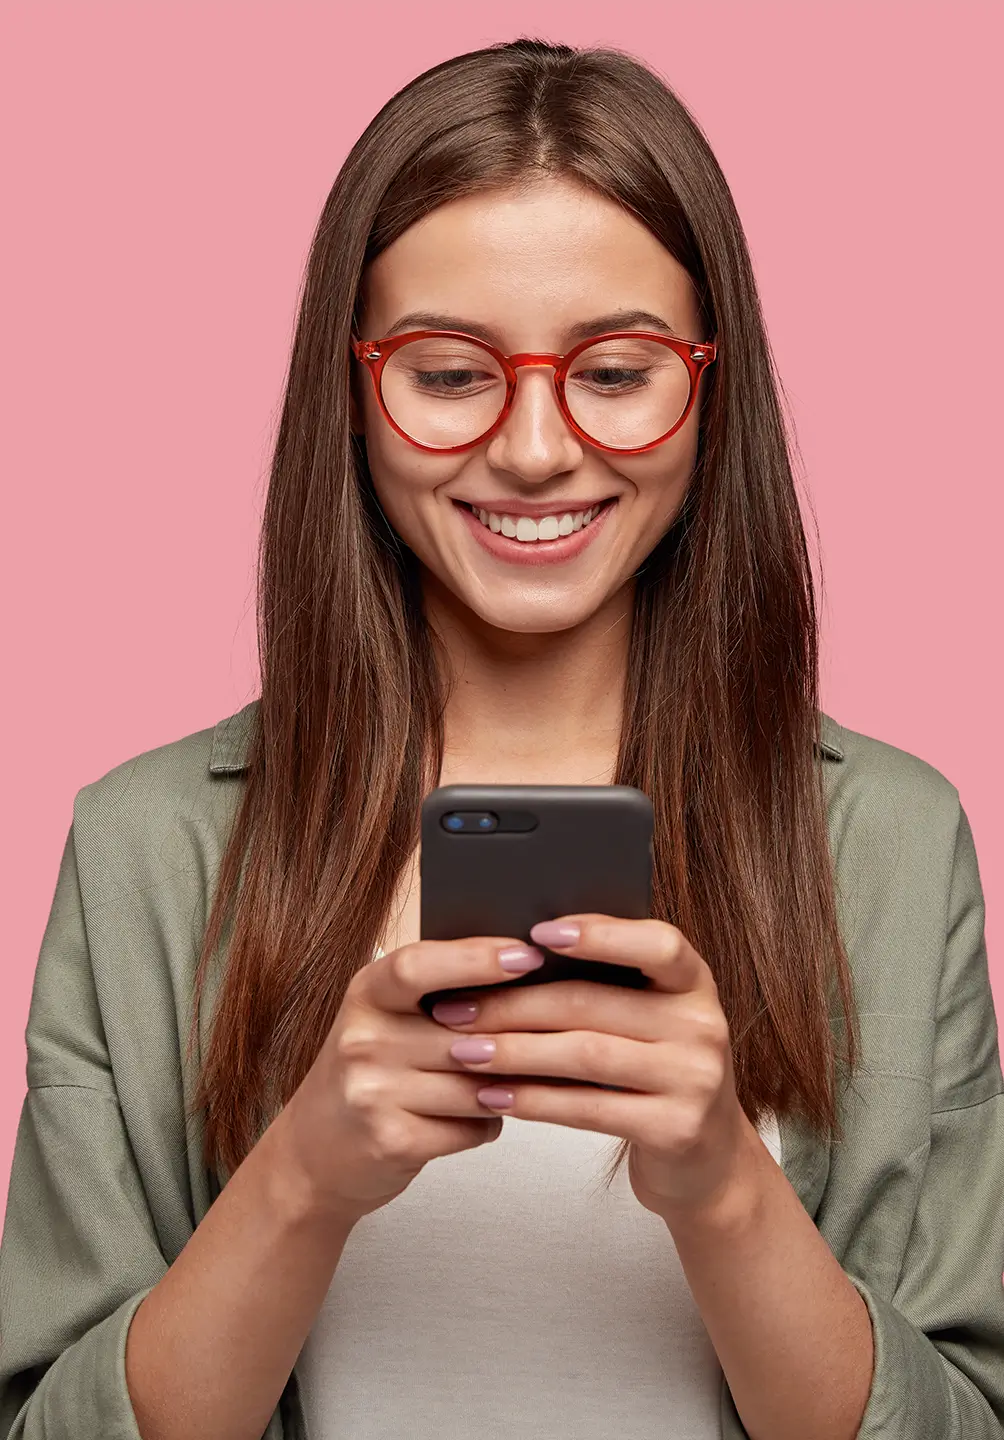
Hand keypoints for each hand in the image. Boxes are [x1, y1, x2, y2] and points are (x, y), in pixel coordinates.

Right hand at [274, 935, 550, 1224]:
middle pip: (465, 1034)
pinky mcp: (391, 1141)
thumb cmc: (368, 1074)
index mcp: (365, 994)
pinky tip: (477, 1116)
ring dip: (506, 1086)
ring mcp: (373, 1093)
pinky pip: (471, 1126)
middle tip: (557, 1030)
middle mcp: (362, 1039)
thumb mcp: (386, 1018)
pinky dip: (486, 1123)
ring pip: (476, 1084)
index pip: (418, 966)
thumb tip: (524, 972)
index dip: (476, 958)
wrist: (313, 1154)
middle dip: (517, 1037)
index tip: (527, 954)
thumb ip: (440, 994)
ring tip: (511, 1079)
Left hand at [428, 913, 758, 1221]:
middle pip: (595, 1003)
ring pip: (586, 1054)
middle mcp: (703, 1025)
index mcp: (693, 983)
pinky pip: (590, 1109)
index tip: (536, 932)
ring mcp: (695, 1080)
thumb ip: (605, 986)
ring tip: (463, 1052)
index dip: (600, 933)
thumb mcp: (648, 1020)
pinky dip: (534, 1100)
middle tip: (455, 1009)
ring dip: (514, 1052)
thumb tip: (508, 957)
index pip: (658, 943)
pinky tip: (493, 1095)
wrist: (706, 1161)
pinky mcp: (676, 1130)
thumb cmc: (655, 1072)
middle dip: (514, 1004)